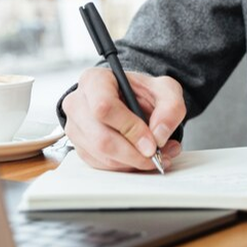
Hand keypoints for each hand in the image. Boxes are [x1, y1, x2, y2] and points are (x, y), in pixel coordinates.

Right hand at [62, 67, 185, 171]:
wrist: (132, 100)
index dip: (130, 128)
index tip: (152, 143)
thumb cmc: (143, 92)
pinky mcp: (80, 147)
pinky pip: (101, 165)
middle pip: (101, 138)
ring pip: (101, 155)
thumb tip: (159, 135)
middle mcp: (78, 103)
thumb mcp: (166, 90)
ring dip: (133, 162)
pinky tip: (142, 157)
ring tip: (158, 155)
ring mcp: (75, 127)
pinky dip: (125, 166)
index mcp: (94, 80)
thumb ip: (171, 108)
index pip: (104, 107)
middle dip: (134, 153)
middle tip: (158, 156)